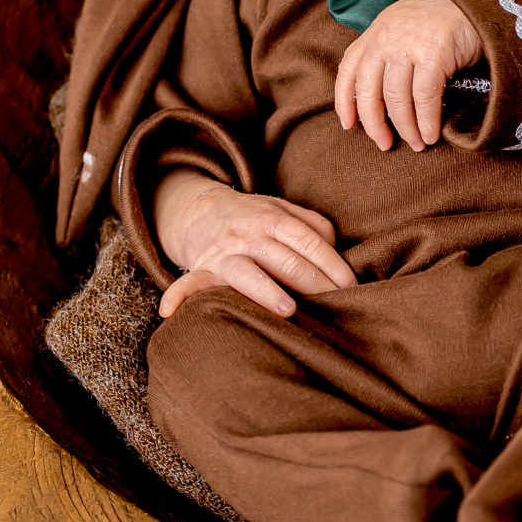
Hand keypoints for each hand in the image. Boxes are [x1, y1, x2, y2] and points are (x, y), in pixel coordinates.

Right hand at [154, 168, 354, 317]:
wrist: (202, 210)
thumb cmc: (256, 218)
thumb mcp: (285, 210)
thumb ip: (313, 225)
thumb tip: (336, 249)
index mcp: (274, 219)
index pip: (307, 241)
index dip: (330, 262)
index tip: (350, 285)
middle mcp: (249, 234)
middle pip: (284, 259)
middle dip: (312, 282)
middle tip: (335, 303)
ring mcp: (225, 253)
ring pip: (246, 272)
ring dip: (265, 290)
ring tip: (287, 309)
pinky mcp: (203, 269)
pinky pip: (190, 282)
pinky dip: (180, 295)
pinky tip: (170, 311)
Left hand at [334, 0, 483, 151]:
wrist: (470, 3)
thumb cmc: (434, 24)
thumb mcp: (398, 31)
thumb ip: (383, 56)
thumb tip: (373, 101)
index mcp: (373, 35)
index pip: (347, 71)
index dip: (344, 101)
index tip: (348, 125)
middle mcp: (385, 39)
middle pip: (369, 90)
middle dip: (374, 123)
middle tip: (384, 144)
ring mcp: (408, 46)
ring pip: (397, 98)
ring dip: (406, 127)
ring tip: (416, 143)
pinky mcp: (433, 54)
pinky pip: (424, 97)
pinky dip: (427, 121)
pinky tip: (430, 134)